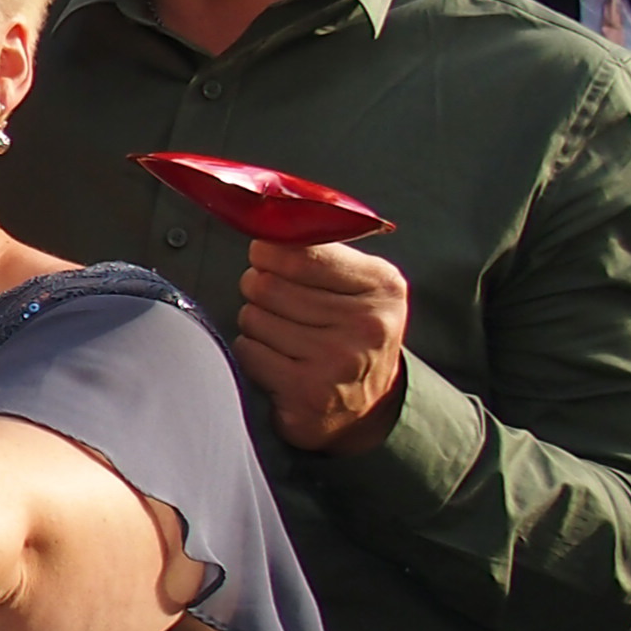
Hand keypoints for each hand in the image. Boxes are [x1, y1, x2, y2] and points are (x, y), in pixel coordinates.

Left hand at [235, 239, 409, 454]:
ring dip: (255, 323)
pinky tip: (276, 360)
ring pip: (254, 317)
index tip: (265, 255)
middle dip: (258, 289)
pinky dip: (252, 352)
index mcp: (382, 286)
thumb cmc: (352, 335)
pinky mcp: (308, 391)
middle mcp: (366, 323)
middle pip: (268, 285)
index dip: (269, 252)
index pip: (301, 253)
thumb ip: (322, 252)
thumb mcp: (360, 285)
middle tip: (273, 300)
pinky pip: (248, 351)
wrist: (367, 407)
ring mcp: (338, 360)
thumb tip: (270, 222)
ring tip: (281, 334)